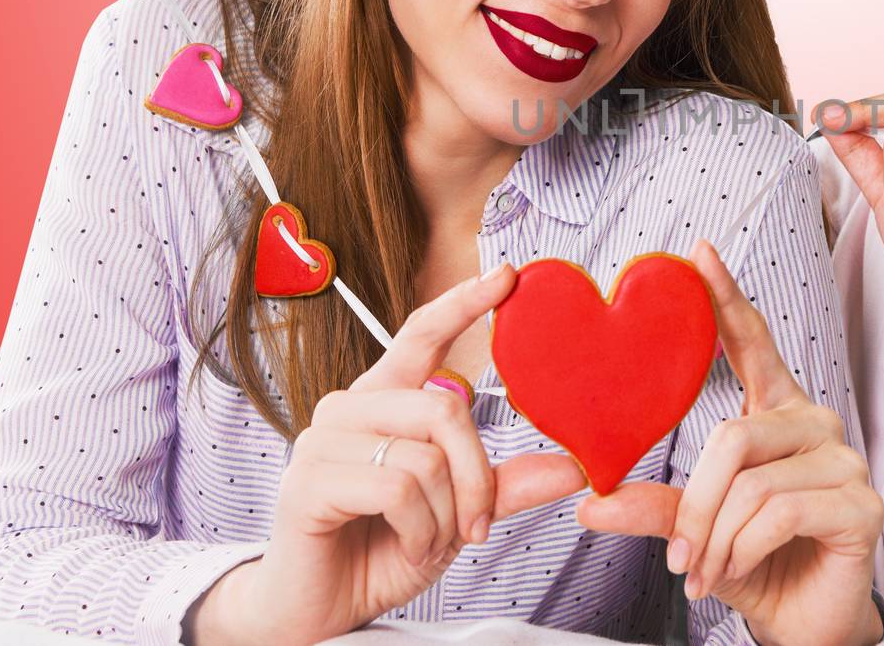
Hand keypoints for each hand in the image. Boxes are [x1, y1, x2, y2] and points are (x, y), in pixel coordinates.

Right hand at [185, 264, 586, 645]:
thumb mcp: (457, 513)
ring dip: (446, 514)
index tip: (506, 275)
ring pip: (426, 456)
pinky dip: (420, 530)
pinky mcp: (308, 481)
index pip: (422, 334)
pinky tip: (408, 548)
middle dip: (476, 478)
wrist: (323, 609)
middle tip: (476, 526)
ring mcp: (322, 441)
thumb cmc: (384, 549)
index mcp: (384, 400)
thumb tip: (574, 467)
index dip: (462, 303)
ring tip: (429, 541)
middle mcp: (350, 408)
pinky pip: (397, 489)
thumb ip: (505, 485)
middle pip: (446, 411)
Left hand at [577, 240, 883, 645]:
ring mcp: (845, 461)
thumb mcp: (695, 529)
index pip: (755, 342)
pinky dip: (742, 549)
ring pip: (751, 481)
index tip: (699, 254)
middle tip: (678, 554)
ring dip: (715, 537)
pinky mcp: (861, 504)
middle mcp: (815, 424)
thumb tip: (592, 500)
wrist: (805, 623)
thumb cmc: (758, 564)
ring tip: (706, 570)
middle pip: (733, 437)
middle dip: (695, 505)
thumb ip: (654, 506)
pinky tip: (736, 568)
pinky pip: (778, 512)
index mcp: (777, 413)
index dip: (727, 297)